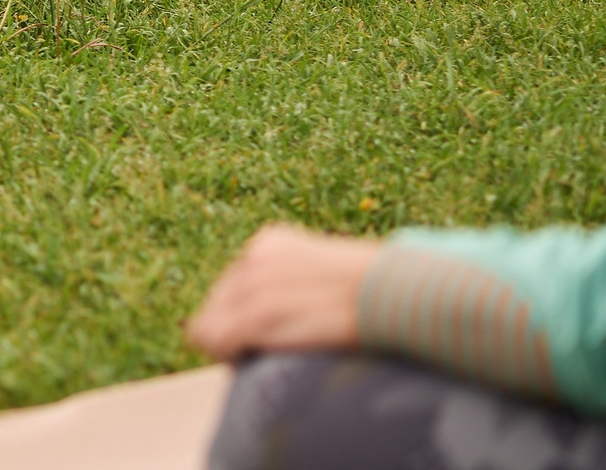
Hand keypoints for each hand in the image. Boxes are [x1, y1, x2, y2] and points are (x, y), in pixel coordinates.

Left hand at [184, 224, 379, 361]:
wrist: (395, 293)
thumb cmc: (379, 293)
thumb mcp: (330, 274)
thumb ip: (301, 284)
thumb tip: (298, 312)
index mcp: (271, 243)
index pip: (235, 284)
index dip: (245, 315)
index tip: (270, 335)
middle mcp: (253, 257)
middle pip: (219, 303)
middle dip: (236, 328)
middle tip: (269, 351)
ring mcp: (250, 284)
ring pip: (209, 322)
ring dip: (231, 344)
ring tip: (263, 359)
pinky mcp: (255, 314)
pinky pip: (211, 338)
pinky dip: (226, 355)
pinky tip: (253, 362)